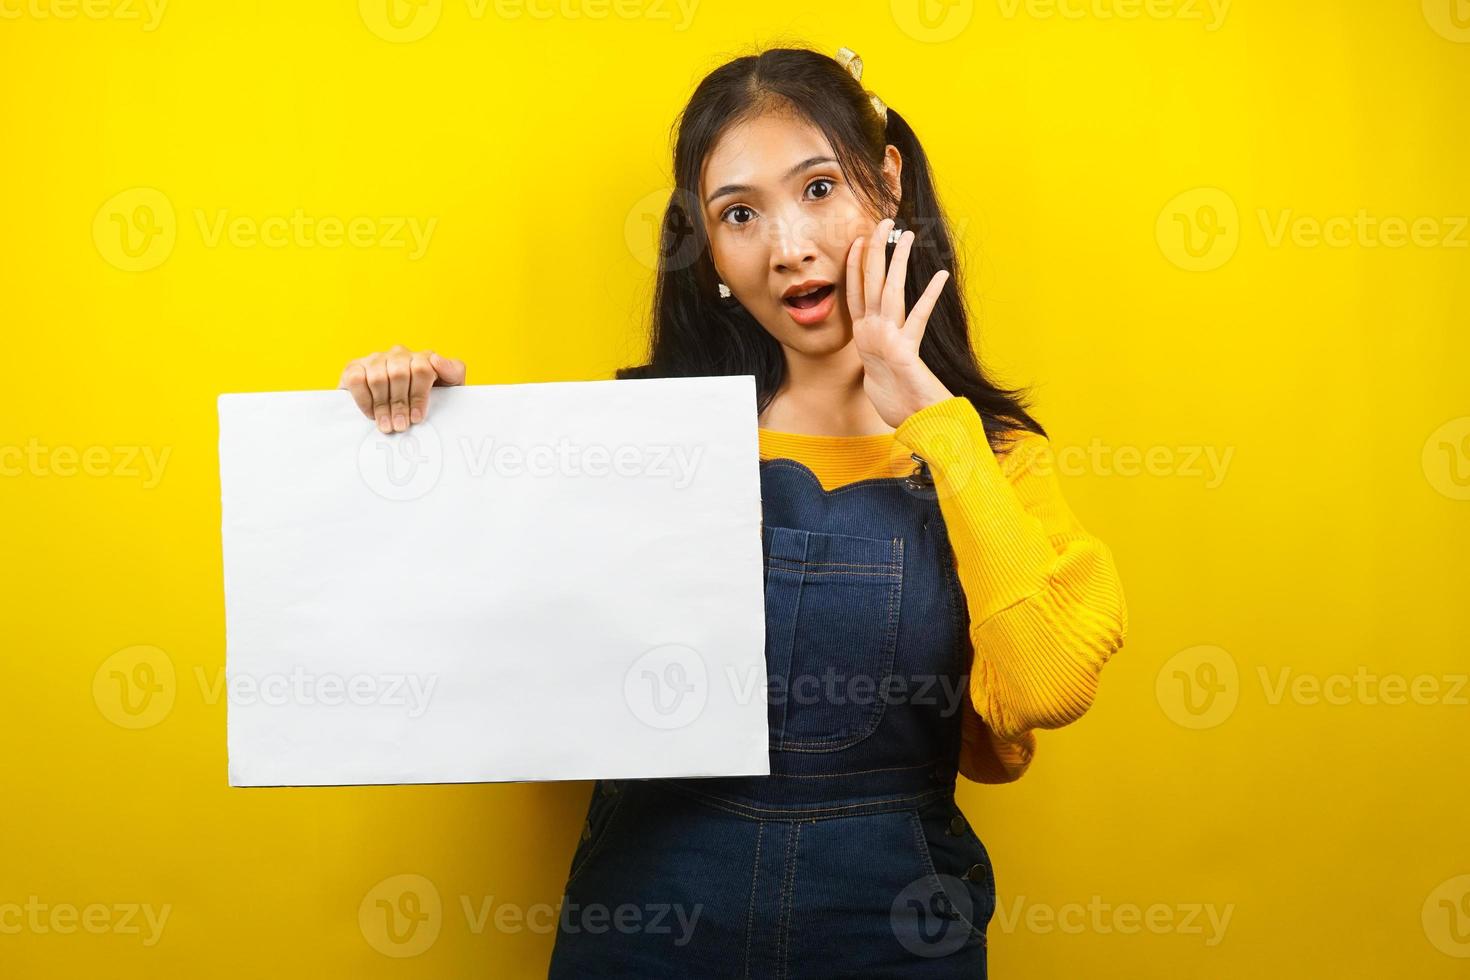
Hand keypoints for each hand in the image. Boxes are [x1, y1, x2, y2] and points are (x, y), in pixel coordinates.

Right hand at [338, 345, 466, 432]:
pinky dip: (364, 399)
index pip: (422, 368)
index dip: (419, 396)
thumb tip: (436, 360)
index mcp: (423, 357)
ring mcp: (377, 359)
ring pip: (378, 377)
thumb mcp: (449, 388)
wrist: (404, 412)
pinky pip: (357, 379)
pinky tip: (371, 413)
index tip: (417, 418)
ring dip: (382, 405)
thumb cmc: (429, 401)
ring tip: (387, 425)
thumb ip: (453, 371)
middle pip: (399, 374)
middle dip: (400, 404)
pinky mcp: (355, 367)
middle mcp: (399, 354)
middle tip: (400, 426)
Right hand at [846, 217, 954, 428]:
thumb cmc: (900, 403)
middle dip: (875, 252)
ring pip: (889, 292)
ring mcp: (888, 341)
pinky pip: (918, 317)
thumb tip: (892, 349)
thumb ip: (891, 362)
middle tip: (882, 222)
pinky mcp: (905, 352)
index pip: (857, 295)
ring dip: (897, 262)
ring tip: (906, 235)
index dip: (854, 267)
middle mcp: (874, 334)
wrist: (909, 424)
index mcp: (866, 338)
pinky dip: (928, 296)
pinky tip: (941, 275)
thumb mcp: (889, 380)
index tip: (857, 242)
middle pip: (871, 285)